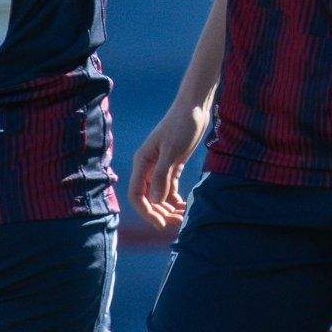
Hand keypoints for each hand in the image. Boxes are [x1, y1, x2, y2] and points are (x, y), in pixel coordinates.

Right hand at [129, 103, 208, 229]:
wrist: (194, 107)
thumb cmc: (182, 124)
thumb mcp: (172, 150)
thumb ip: (163, 175)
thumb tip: (156, 201)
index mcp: (142, 162)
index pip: (137, 195)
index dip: (146, 212)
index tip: (161, 223)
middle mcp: (148, 167)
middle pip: (149, 198)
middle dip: (161, 213)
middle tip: (179, 223)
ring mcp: (160, 167)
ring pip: (160, 196)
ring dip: (170, 208)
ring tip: (186, 217)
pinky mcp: (173, 165)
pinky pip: (170, 188)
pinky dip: (177, 199)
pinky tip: (187, 207)